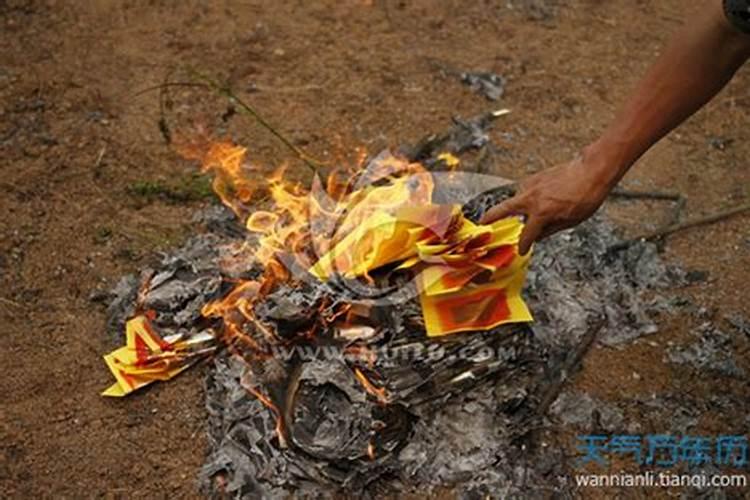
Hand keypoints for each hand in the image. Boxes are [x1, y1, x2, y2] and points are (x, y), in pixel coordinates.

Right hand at [480, 155, 614, 254]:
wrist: (592, 170)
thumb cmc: (586, 196)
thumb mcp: (571, 221)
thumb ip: (550, 230)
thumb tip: (537, 236)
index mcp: (541, 213)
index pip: (526, 234)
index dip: (523, 245)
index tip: (521, 250)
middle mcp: (531, 198)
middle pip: (503, 210)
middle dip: (490, 217)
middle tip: (481, 222)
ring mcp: (531, 186)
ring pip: (515, 199)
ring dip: (512, 207)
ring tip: (514, 214)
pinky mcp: (535, 178)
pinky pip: (525, 191)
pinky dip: (525, 198)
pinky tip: (534, 201)